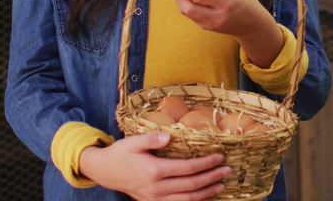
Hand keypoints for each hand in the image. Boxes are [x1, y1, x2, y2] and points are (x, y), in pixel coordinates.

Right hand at [79, 133, 229, 200]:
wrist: (104, 171)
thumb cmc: (121, 153)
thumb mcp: (133, 141)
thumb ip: (151, 139)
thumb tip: (168, 138)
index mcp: (154, 170)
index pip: (187, 168)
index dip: (205, 164)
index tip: (219, 157)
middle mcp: (156, 188)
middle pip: (191, 185)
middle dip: (211, 178)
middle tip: (227, 170)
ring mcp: (155, 198)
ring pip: (186, 199)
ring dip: (206, 193)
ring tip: (221, 185)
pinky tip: (205, 197)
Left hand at [168, 0, 283, 67]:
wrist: (253, 27)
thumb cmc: (247, 4)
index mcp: (226, 3)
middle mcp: (217, 16)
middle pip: (189, 8)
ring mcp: (212, 24)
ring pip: (188, 14)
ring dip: (179, 1)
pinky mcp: (208, 28)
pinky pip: (192, 17)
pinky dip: (185, 7)